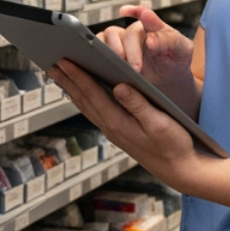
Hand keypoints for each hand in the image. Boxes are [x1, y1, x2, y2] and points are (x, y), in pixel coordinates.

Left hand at [47, 59, 211, 193]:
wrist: (179, 169)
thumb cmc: (173, 145)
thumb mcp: (159, 122)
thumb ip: (138, 104)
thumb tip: (120, 86)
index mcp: (119, 123)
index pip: (93, 94)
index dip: (77, 76)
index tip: (63, 61)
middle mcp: (111, 127)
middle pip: (83, 99)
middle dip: (67, 80)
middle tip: (50, 63)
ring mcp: (113, 131)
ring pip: (86, 106)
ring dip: (71, 89)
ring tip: (59, 75)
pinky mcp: (118, 131)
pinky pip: (94, 111)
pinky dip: (84, 98)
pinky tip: (81, 92)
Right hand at [97, 6, 193, 97]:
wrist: (167, 83)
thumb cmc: (174, 63)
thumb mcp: (182, 51)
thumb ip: (170, 40)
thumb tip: (151, 38)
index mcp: (150, 26)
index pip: (141, 14)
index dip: (134, 11)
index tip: (124, 11)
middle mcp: (131, 32)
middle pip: (121, 33)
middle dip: (129, 51)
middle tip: (137, 68)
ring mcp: (117, 43)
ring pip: (105, 39)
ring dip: (111, 53)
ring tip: (121, 69)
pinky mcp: (108, 56)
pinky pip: (96, 51)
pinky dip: (97, 56)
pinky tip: (105, 67)